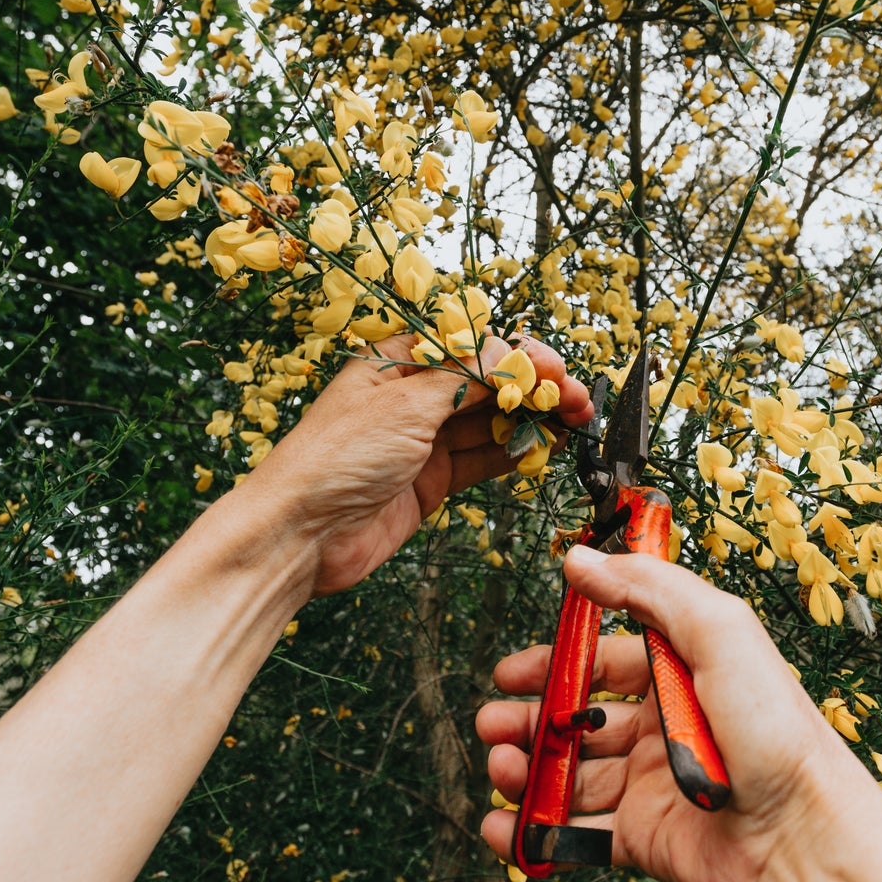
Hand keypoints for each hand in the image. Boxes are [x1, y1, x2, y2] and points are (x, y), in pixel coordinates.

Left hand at [246, 332, 593, 595]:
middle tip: (581, 401)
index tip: (556, 371)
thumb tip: (511, 354)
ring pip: (490, 422)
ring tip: (575, 423)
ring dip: (532, 420)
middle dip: (535, 388)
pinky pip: (481, 460)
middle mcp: (411, 397)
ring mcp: (421, 441)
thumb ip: (464, 377)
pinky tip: (544, 448)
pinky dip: (514, 453)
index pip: (471, 346)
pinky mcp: (429, 482)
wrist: (300, 535)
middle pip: (486, 383)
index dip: (517, 356)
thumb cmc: (336, 457)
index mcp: (396, 362)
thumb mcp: (405, 401)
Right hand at [477, 546, 874, 881]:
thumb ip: (648, 589)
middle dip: (527, 719)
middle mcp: (664, 730)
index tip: (510, 671)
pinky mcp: (644, 842)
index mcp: (683, 676)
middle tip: (491, 724)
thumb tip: (582, 558)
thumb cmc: (776, 732)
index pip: (605, 662)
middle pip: (577, 719)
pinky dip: (532, 833)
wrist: (805, 839)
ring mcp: (652, 789)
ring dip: (524, 771)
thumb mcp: (719, 632)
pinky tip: (501, 826)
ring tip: (499, 768)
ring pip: (569, 776)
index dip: (554, 663)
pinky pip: (576, 837)